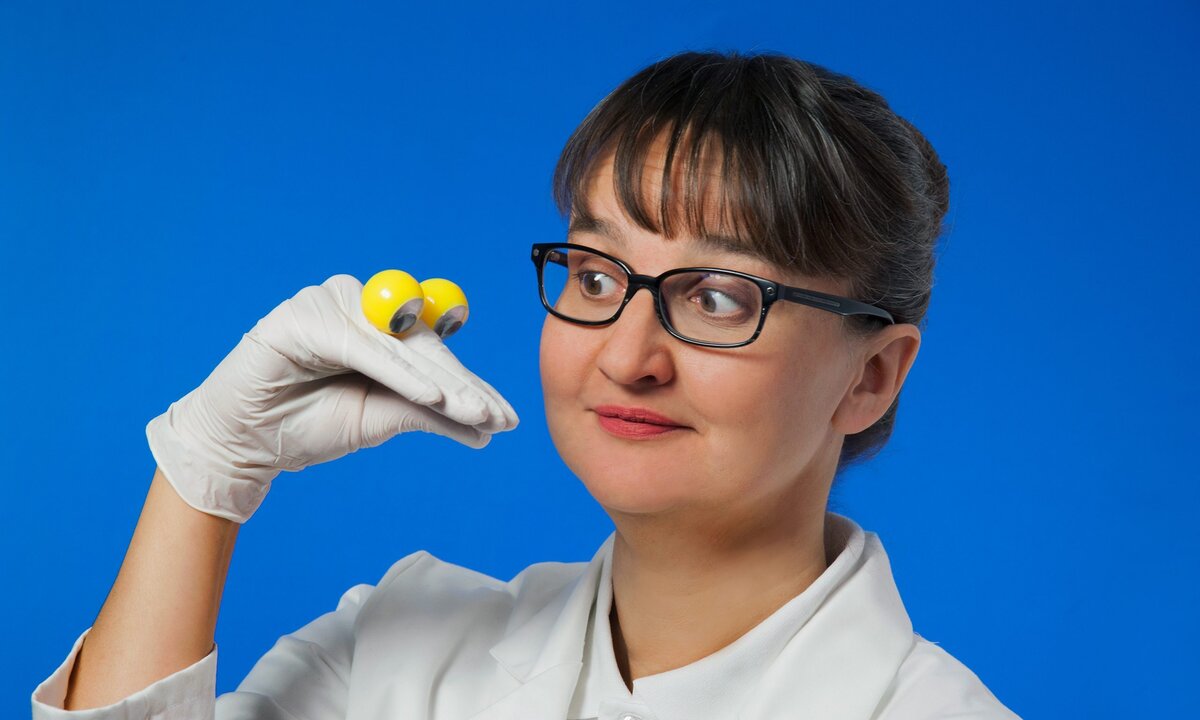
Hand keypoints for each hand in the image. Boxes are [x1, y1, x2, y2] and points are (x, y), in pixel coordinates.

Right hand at [144, 273, 518, 522]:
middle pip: (424, 343)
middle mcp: (358, 305)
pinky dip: (400, 372)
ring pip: (400, 345)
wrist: (246, 445)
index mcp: (377, 326)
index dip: (471, 384)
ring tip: (475, 413)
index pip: (434, 351)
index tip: (506, 419)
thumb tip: (487, 432)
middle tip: (498, 418)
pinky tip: (433, 396)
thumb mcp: (381, 421)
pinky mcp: (304, 317)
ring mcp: (330, 304)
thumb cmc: (309, 425)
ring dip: (440, 382)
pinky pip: (365, 347)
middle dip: (464, 386)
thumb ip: (430, 416)